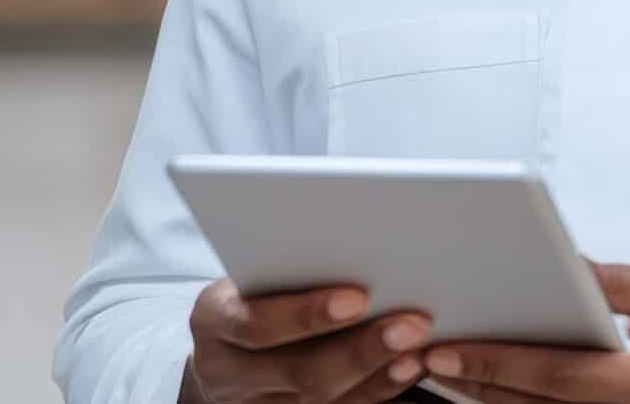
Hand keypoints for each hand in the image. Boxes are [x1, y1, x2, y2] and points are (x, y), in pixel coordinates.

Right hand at [180, 279, 433, 403]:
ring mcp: (255, 403)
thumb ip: (287, 266)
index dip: (306, 314)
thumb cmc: (248, 290)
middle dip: (359, 347)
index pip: (254, 324)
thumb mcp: (248, 272)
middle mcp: (226, 370)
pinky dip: (378, 389)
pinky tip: (408, 366)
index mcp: (212, 319)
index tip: (358, 296)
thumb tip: (358, 242)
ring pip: (320, 399)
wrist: (221, 348)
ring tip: (417, 345)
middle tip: (411, 323)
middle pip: (297, 370)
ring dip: (376, 370)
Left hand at [421, 265, 629, 403]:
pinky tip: (473, 380)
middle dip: (471, 377)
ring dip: (479, 393)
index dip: (499, 361)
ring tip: (433, 362)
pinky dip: (505, 401)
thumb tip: (563, 262)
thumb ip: (615, 284)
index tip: (448, 347)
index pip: (559, 377)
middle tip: (418, 351)